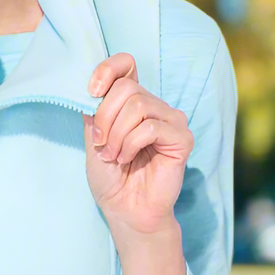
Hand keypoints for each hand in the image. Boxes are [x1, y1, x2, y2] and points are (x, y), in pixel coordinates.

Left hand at [81, 53, 193, 233]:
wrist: (125, 210)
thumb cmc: (111, 177)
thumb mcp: (93, 138)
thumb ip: (94, 111)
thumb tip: (92, 89)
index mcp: (133, 101)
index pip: (126, 64)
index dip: (107, 70)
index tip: (92, 91)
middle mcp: (155, 106)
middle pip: (127, 88)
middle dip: (105, 117)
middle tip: (102, 144)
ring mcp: (171, 121)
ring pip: (139, 106)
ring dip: (117, 134)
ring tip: (114, 156)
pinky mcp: (182, 138)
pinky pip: (151, 127)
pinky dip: (131, 144)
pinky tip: (127, 159)